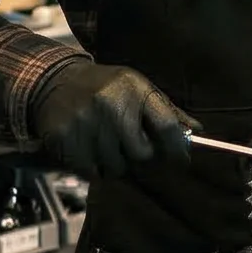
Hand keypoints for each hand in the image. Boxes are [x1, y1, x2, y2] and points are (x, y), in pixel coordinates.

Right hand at [32, 60, 197, 178]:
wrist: (53, 80)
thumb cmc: (104, 87)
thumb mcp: (137, 87)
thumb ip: (167, 111)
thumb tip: (198, 132)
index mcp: (135, 89)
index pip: (168, 128)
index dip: (177, 149)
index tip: (179, 159)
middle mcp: (112, 105)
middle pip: (142, 154)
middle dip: (139, 154)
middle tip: (128, 144)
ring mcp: (87, 123)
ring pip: (116, 168)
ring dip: (114, 163)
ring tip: (105, 143)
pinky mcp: (66, 139)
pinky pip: (92, 172)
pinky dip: (93, 167)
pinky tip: (88, 148)